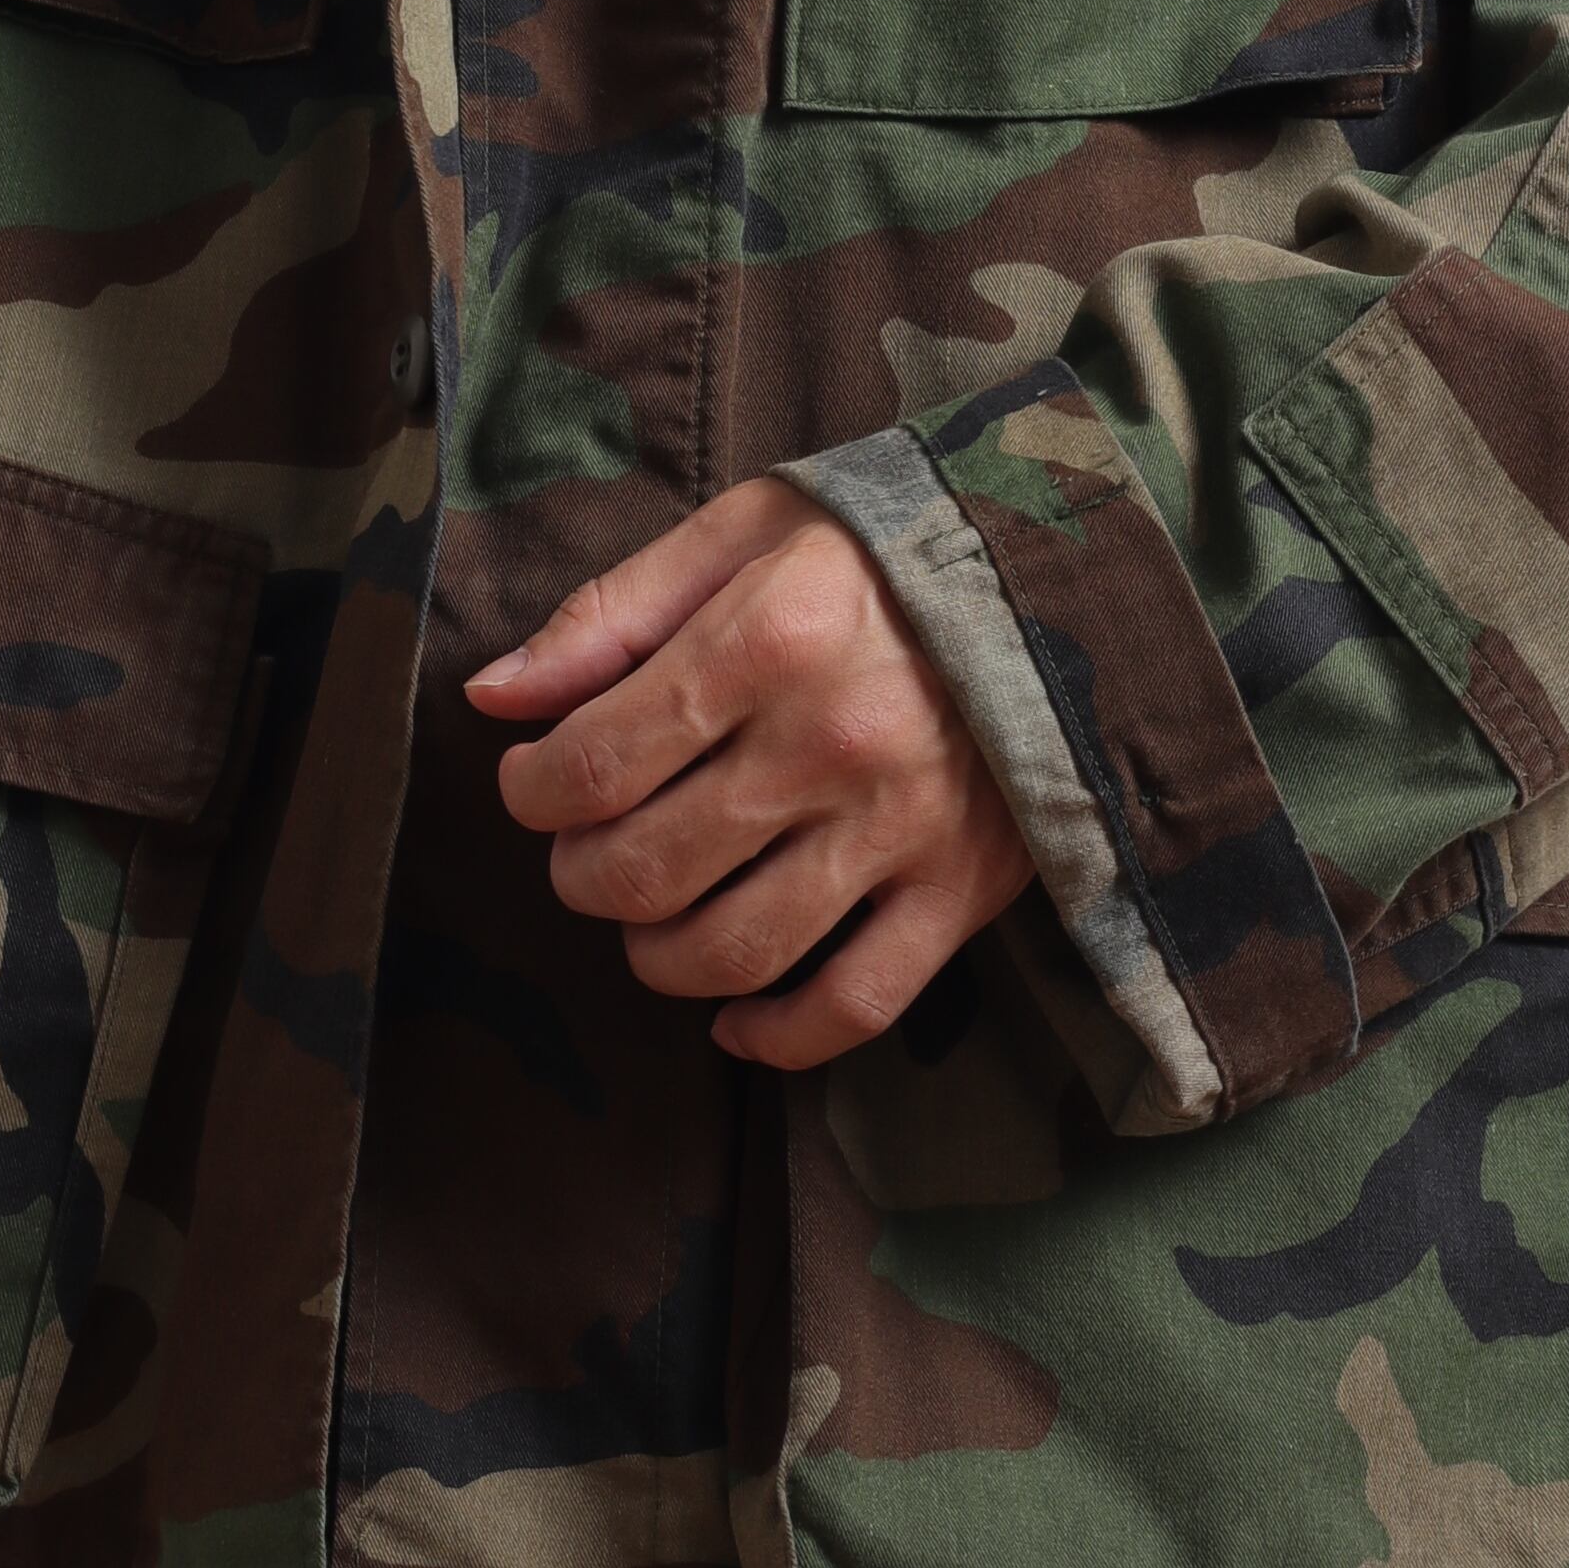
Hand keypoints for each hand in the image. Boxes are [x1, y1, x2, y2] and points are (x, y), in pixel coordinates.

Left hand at [465, 479, 1035, 1067]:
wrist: (1074, 577)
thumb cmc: (890, 545)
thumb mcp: (747, 532)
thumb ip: (613, 614)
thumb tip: (494, 699)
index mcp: (769, 639)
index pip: (595, 764)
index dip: (534, 793)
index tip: (537, 782)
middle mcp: (833, 742)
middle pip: (645, 872)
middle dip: (582, 875)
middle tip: (588, 848)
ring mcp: (903, 828)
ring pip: (732, 952)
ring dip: (656, 955)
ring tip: (652, 914)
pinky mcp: (962, 890)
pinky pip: (854, 1006)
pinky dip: (777, 1036)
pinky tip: (733, 1016)